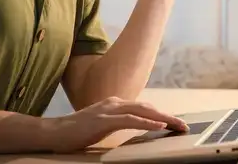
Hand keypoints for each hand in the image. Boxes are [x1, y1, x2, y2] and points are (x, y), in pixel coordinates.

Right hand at [44, 96, 187, 152]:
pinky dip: (146, 123)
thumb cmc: (77, 133)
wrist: (54, 133)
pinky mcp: (103, 119)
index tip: (176, 124)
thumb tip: (134, 130)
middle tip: (184, 125)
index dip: (161, 115)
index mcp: (115, 104)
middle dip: (167, 116)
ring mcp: (109, 109)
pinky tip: (158, 127)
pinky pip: (130, 120)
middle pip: (147, 108)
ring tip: (177, 126)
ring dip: (163, 119)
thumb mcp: (102, 127)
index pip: (144, 108)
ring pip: (142, 111)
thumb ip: (117, 124)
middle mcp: (114, 103)